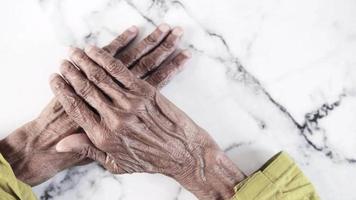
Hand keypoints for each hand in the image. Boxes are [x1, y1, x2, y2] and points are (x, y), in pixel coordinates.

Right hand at [51, 46, 244, 198]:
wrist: (182, 152)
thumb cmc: (148, 160)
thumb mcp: (116, 164)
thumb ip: (88, 150)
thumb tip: (60, 144)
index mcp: (104, 136)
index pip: (75, 107)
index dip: (63, 91)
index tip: (55, 78)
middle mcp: (115, 117)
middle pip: (86, 88)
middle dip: (72, 72)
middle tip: (64, 62)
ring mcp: (131, 102)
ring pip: (101, 76)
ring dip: (85, 61)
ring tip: (75, 52)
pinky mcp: (146, 91)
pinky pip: (122, 70)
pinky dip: (106, 58)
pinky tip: (96, 51)